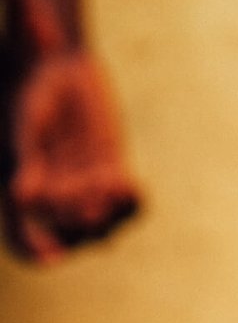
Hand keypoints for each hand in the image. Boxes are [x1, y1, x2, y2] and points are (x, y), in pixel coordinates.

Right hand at [4, 51, 137, 263]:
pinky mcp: (111, 173)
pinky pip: (127, 204)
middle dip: (78, 225)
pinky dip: (132, 205)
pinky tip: (134, 188)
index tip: (54, 257)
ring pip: (101, 224)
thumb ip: (25, 157)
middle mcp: (52, 194)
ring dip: (109, 218)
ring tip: (114, 193)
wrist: (60, 64)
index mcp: (19, 188)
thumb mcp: (28, 121)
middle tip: (90, 209)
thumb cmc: (33, 87)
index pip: (24, 238)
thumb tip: (21, 197)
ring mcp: (84, 187)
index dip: (35, 252)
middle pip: (68, 232)